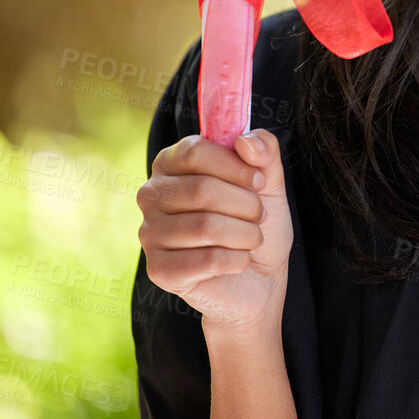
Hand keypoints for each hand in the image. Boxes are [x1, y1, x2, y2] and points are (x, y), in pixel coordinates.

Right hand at [137, 129, 293, 331]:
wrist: (258, 279)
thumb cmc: (255, 223)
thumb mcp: (269, 181)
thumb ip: (264, 151)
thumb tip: (246, 140)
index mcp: (172, 163)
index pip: (195, 151)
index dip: (235, 165)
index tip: (259, 180)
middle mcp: (152, 195)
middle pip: (200, 189)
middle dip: (245, 204)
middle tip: (259, 216)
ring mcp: (150, 233)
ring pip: (205, 226)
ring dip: (245, 234)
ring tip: (252, 238)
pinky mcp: (158, 270)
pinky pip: (206, 260)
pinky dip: (237, 260)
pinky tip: (238, 261)